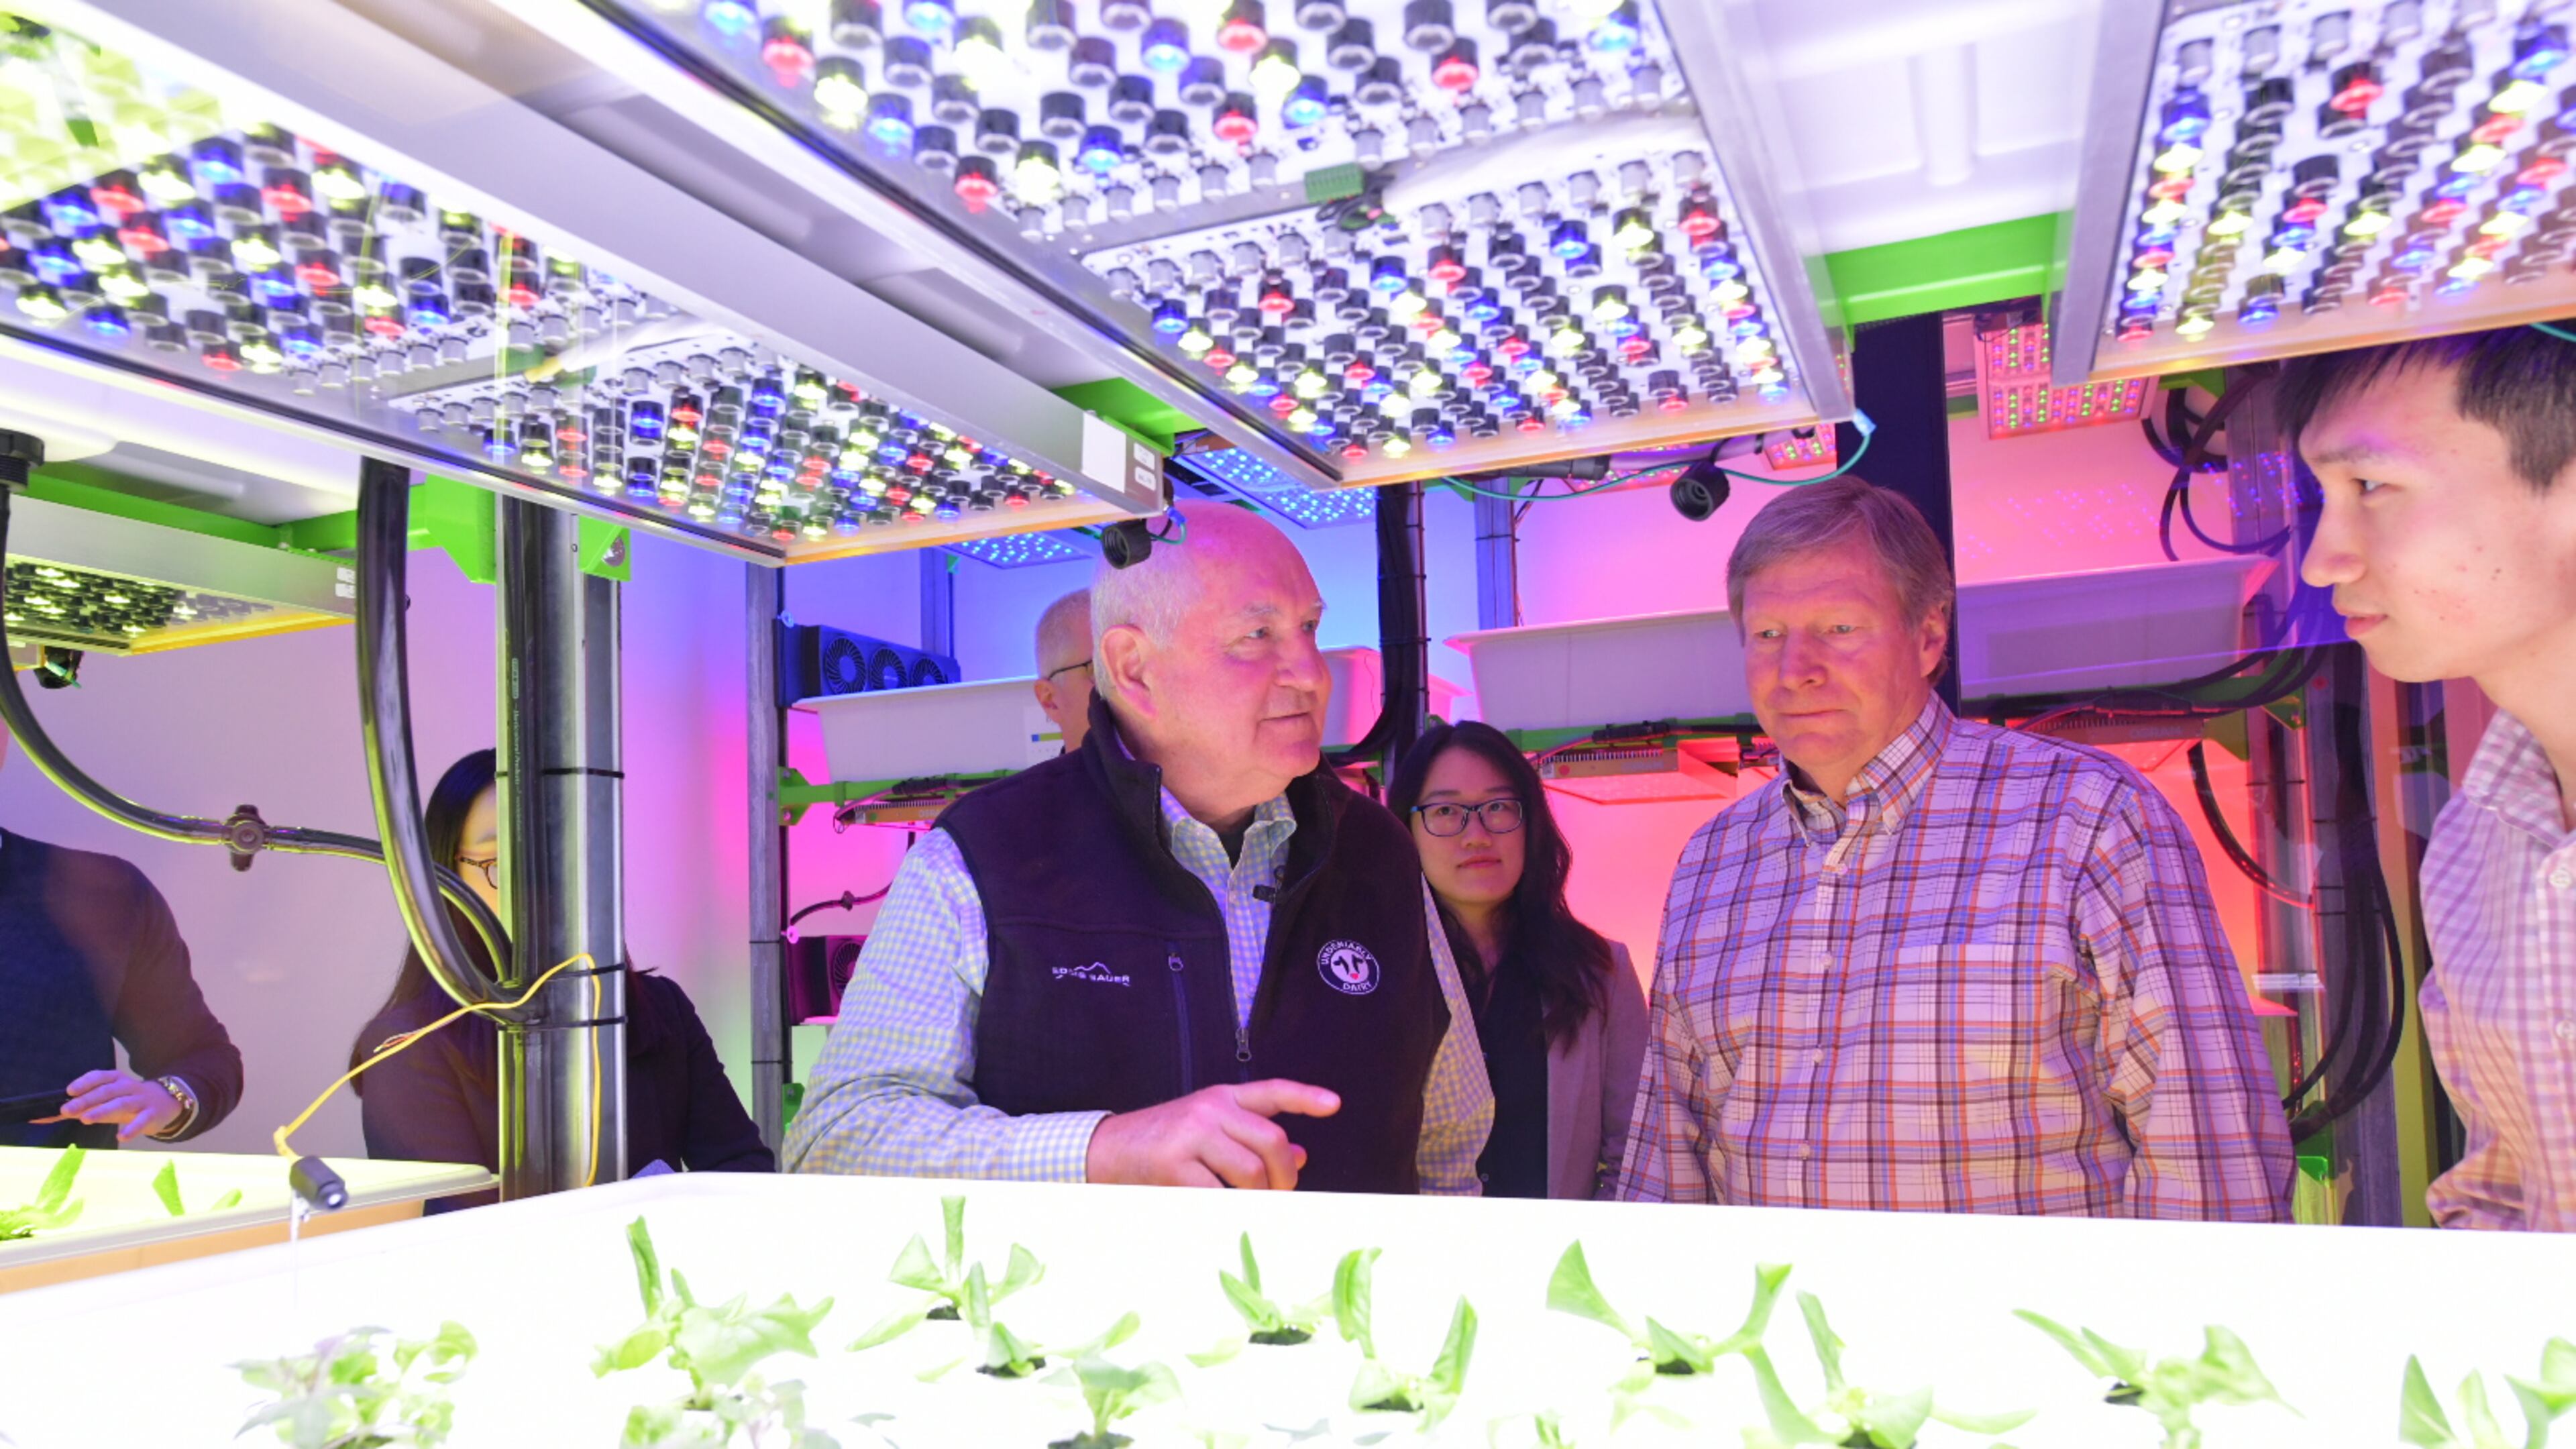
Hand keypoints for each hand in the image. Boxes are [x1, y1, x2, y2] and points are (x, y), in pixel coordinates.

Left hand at [37, 1069, 184, 1141]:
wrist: (166, 1102)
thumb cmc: (128, 1101)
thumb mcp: (107, 1101)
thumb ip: (82, 1107)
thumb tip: (49, 1115)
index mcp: (117, 1079)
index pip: (99, 1077)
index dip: (85, 1083)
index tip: (69, 1091)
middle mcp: (129, 1087)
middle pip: (107, 1091)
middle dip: (86, 1100)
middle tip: (67, 1109)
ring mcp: (141, 1100)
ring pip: (122, 1103)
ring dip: (103, 1110)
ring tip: (86, 1119)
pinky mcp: (152, 1114)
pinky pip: (142, 1120)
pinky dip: (132, 1128)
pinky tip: (121, 1137)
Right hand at [1084, 1080, 1340, 1189]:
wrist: (1109, 1149)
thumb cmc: (1165, 1142)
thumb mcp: (1210, 1129)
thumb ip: (1252, 1137)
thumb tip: (1300, 1154)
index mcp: (1222, 1097)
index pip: (1272, 1091)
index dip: (1306, 1097)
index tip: (1335, 1105)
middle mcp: (1211, 1108)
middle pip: (1272, 1142)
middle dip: (1285, 1176)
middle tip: (1282, 1194)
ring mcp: (1193, 1134)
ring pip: (1251, 1172)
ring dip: (1261, 1197)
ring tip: (1254, 1205)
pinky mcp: (1175, 1164)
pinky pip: (1218, 1193)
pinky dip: (1228, 1209)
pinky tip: (1224, 1211)